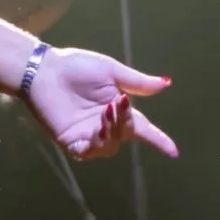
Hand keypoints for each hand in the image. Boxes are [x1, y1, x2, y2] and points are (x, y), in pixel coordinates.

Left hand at [24, 47, 177, 159]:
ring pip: (110, 147)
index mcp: (119, 109)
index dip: (159, 140)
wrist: (44, 70)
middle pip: (127, 134)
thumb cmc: (77, 67)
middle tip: (118, 103)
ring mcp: (87, 134)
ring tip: (105, 112)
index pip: (143, 129)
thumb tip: (166, 84)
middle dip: (126, 120)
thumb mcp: (112, 71)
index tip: (174, 152)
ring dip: (112, 131)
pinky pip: (87, 152)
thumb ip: (138, 83)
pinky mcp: (70, 140)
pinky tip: (95, 129)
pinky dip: (95, 143)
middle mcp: (105, 125)